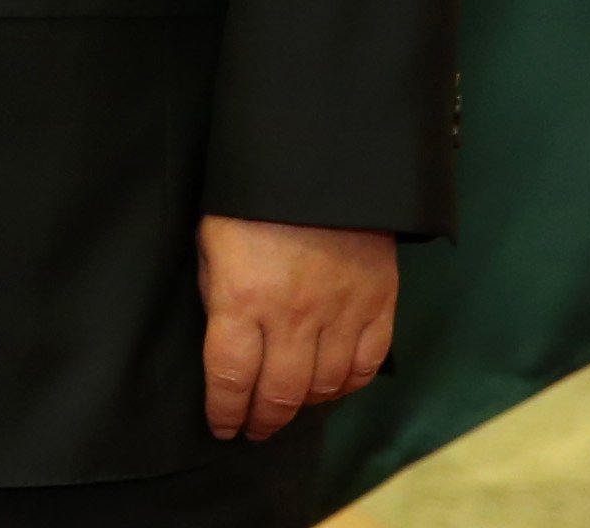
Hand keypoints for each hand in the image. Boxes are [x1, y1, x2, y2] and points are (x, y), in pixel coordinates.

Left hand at [198, 215, 396, 440]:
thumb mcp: (212, 240)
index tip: (221, 426)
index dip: (224, 411)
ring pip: (324, 386)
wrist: (319, 160)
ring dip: (302, 406)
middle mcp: (292, 316)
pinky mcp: (377, 304)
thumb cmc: (253, 198)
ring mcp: (340, 313)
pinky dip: (347, 386)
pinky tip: (330, 388)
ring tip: (287, 409)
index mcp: (242, 298)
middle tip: (253, 430)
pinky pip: (366, 365)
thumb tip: (226, 340)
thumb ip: (218, 294)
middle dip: (262, 421)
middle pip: (278, 393)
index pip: (230, 377)